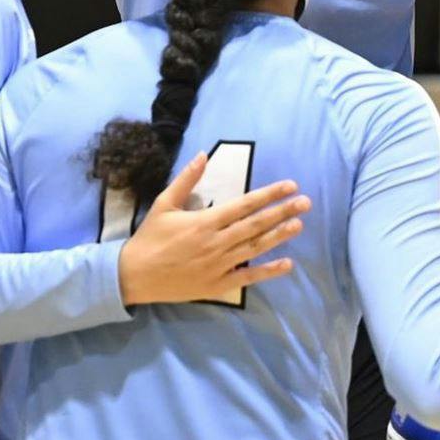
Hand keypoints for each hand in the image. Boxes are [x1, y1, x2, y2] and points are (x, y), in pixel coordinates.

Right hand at [118, 151, 310, 306]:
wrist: (133, 276)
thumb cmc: (150, 238)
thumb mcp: (164, 204)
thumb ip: (186, 180)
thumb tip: (203, 155)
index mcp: (205, 221)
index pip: (244, 204)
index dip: (269, 194)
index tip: (290, 186)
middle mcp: (216, 242)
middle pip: (256, 225)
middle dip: (282, 212)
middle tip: (305, 202)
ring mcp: (218, 265)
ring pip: (255, 248)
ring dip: (279, 236)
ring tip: (299, 224)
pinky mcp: (217, 285)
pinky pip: (247, 277)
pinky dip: (267, 271)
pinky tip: (287, 264)